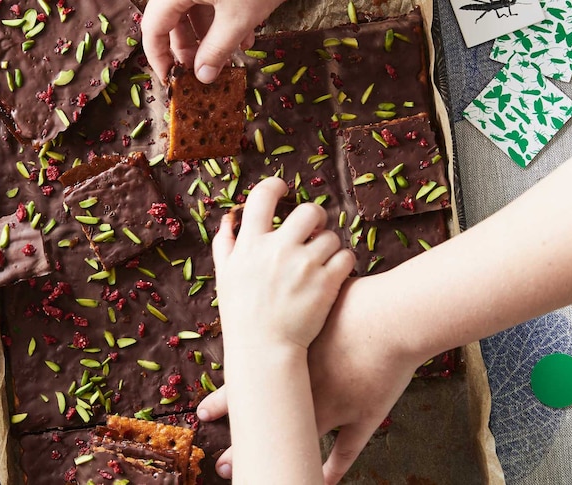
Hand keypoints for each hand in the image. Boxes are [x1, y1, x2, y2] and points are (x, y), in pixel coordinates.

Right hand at [142, 0, 285, 82]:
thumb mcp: (239, 19)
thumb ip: (216, 50)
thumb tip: (203, 76)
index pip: (153, 28)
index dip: (158, 58)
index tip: (170, 80)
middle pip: (172, 20)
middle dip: (189, 49)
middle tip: (202, 73)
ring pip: (193, 10)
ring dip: (209, 37)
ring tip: (230, 57)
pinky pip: (209, 0)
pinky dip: (222, 20)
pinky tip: (243, 37)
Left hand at [197, 276, 424, 483]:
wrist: (388, 316)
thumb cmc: (353, 300)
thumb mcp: (307, 289)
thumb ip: (286, 290)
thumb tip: (265, 264)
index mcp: (290, 361)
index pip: (249, 387)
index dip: (224, 401)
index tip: (201, 414)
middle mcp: (306, 389)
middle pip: (267, 421)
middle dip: (242, 443)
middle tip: (220, 462)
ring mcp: (334, 407)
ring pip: (299, 441)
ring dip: (278, 460)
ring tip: (257, 479)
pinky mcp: (363, 415)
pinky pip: (345, 452)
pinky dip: (331, 469)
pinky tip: (318, 482)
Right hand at [213, 177, 354, 350]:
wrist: (263, 352)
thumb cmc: (241, 315)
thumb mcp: (224, 277)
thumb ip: (225, 245)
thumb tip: (228, 219)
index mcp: (250, 245)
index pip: (262, 196)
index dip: (275, 186)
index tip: (283, 189)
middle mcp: (277, 250)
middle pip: (308, 211)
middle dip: (314, 217)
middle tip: (313, 229)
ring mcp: (304, 266)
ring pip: (331, 236)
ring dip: (328, 245)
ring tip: (321, 261)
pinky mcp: (327, 283)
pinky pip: (346, 257)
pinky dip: (343, 262)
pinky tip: (333, 273)